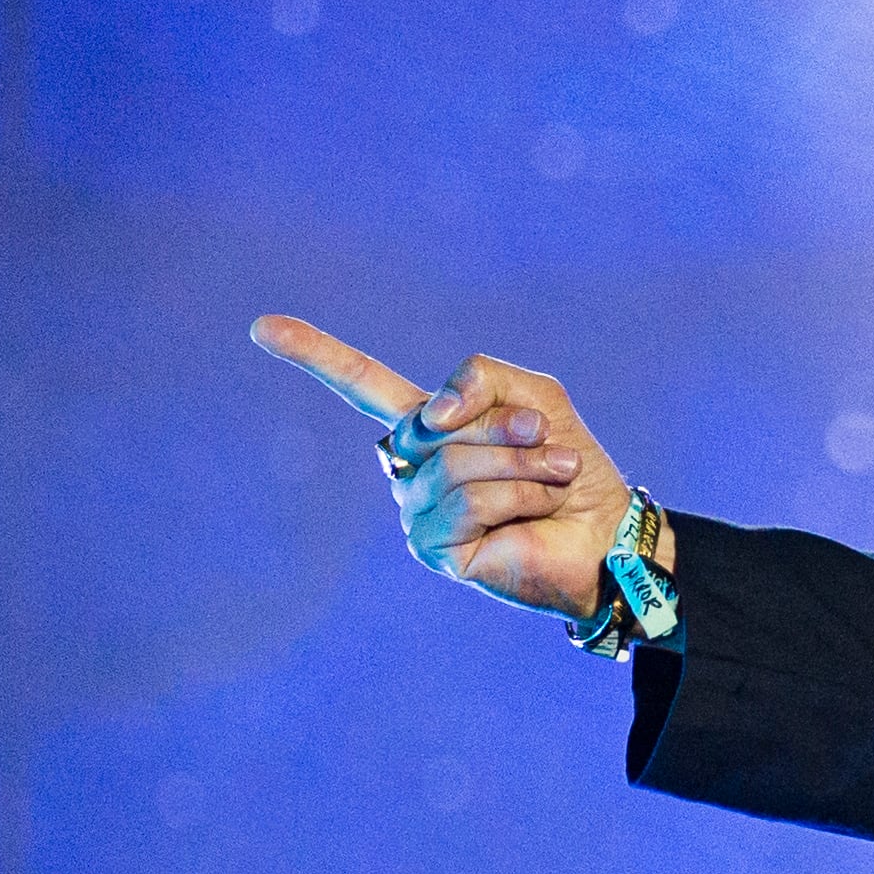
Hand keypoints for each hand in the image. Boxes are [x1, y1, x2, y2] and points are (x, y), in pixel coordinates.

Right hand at [247, 316, 646, 623]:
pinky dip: (516, 497)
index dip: (315, 354)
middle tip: (549, 445)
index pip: (361, 384)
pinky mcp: (433, 547)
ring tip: (555, 479)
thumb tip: (431, 413)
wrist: (611, 533)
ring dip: (520, 466)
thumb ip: (481, 378)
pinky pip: (467, 502)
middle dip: (503, 427)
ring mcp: (417, 509)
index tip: (262, 326)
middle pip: (432, 422)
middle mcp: (413, 467)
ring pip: (453, 463)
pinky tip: (537, 512)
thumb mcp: (536, 398)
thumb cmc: (572, 469)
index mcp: (431, 427)